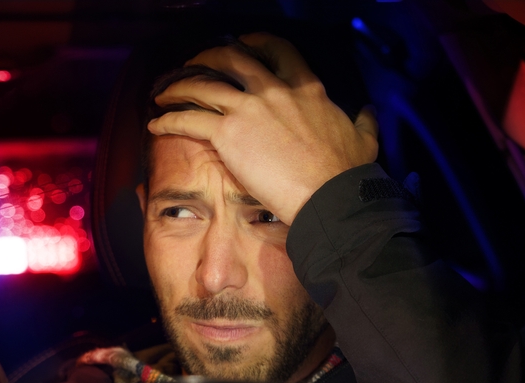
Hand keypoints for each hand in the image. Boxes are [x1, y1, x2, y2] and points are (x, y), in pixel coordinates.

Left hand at [147, 33, 378, 223]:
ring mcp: (248, 110)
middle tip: (195, 64)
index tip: (245, 44)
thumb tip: (368, 111)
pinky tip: (156, 123)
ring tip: (164, 93)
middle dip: (208, 56)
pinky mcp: (228, 135)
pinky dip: (169, 119)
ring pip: (203, 84)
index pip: (278, 51)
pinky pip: (189, 119)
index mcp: (306, 89)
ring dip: (179, 86)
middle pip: (232, 57)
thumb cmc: (346, 175)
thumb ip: (364, 121)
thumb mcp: (364, 139)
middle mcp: (274, 91)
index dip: (257, 43)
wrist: (327, 198)